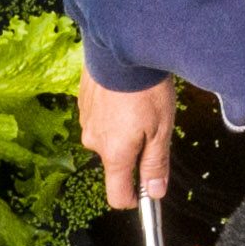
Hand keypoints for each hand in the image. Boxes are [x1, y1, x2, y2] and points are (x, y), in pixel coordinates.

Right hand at [78, 72, 177, 210]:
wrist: (122, 47)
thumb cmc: (144, 89)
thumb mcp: (161, 130)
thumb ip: (155, 164)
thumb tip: (154, 193)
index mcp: (115, 154)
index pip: (117, 195)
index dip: (133, 198)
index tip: (146, 192)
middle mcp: (95, 142)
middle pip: (115, 163)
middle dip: (133, 153)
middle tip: (153, 128)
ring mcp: (86, 121)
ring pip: (108, 138)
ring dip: (123, 130)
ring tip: (140, 105)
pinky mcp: (83, 102)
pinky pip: (100, 118)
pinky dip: (113, 113)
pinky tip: (126, 95)